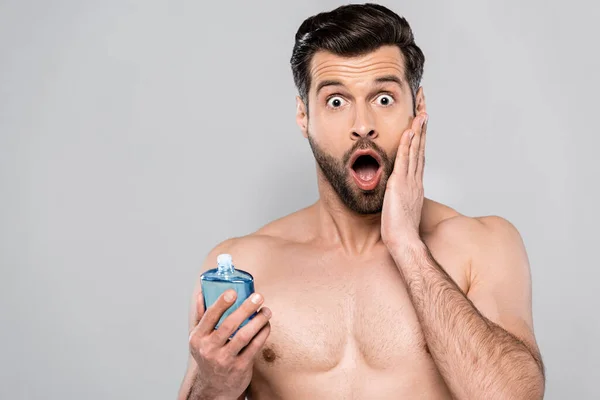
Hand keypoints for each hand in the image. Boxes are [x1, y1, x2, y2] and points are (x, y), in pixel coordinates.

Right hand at [188, 289, 271, 398]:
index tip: (233, 292)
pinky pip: (254, 347)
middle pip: (229, 324)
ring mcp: (224, 359)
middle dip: (246, 308)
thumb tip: (201, 293)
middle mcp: (209, 349)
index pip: (209, 316)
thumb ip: (201, 316)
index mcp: (198, 338)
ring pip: (244, 336)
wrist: (214, 387)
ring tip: (266, 310)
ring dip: (258, 320)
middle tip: (258, 296)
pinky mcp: (239, 367)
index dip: (222, 303)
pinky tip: (267, 325)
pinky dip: (262, 334)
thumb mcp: (199, 338)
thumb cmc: (208, 355)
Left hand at [381, 112, 427, 248]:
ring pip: (415, 150)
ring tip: (421, 111)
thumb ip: (399, 196)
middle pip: (420, 147)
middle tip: (425, 107)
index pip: (419, 155)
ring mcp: (409, 180)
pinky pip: (404, 159)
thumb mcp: (400, 207)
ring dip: (418, 129)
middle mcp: (415, 179)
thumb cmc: (400, 230)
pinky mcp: (400, 184)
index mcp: (415, 183)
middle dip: (422, 126)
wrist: (404, 241)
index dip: (421, 137)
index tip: (422, 121)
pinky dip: (407, 143)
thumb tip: (394, 192)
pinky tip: (409, 130)